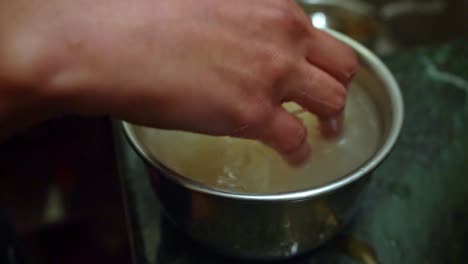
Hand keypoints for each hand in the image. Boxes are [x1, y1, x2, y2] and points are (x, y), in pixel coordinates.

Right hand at [1, 0, 356, 163]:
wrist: (109, 44)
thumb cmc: (141, 17)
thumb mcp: (204, 2)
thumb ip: (238, 19)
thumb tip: (240, 41)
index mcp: (271, 3)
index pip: (316, 33)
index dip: (318, 58)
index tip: (313, 72)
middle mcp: (281, 34)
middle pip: (341, 65)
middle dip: (339, 88)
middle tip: (331, 106)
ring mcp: (271, 74)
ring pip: (332, 101)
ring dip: (331, 120)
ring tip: (324, 133)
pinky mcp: (251, 113)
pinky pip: (295, 139)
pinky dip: (299, 152)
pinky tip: (294, 157)